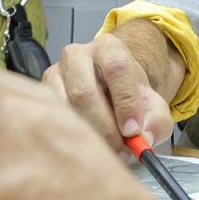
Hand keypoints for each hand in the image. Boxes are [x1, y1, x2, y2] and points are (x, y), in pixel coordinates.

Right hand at [44, 32, 175, 148]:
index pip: (116, 68)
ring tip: (108, 151)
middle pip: (85, 93)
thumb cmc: (128, 96)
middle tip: (121, 150)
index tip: (133, 131)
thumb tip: (144, 139)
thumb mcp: (152, 105)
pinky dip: (72, 136)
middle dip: (105, 127)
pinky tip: (88, 146)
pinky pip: (53, 118)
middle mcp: (76, 56)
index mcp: (109, 48)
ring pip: (66, 109)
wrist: (108, 91)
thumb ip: (156, 120)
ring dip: (89, 135)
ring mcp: (55, 74)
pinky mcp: (42, 94)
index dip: (125, 102)